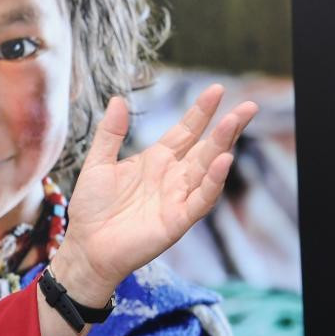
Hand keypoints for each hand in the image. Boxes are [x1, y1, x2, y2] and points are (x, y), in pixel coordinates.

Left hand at [52, 84, 256, 304]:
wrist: (86, 246)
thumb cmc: (92, 208)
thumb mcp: (97, 163)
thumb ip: (110, 133)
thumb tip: (118, 99)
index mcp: (156, 160)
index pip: (185, 131)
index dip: (200, 112)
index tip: (216, 89)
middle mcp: (172, 176)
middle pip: (205, 146)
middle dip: (227, 126)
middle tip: (248, 105)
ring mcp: (178, 197)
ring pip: (207, 168)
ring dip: (222, 146)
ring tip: (234, 123)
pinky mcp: (178, 219)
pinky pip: (201, 199)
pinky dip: (212, 181)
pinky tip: (223, 161)